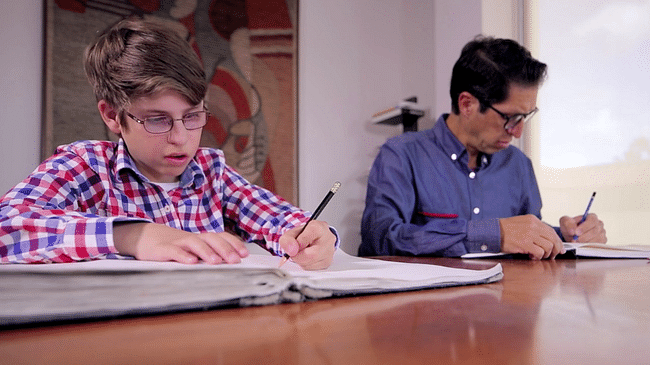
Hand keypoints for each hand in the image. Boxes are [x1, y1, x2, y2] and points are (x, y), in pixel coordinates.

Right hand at [114, 222, 248, 263]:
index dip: (233, 244)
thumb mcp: (192, 251)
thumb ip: (208, 256)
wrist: (145, 238)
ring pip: (194, 242)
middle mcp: (192, 238)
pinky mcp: (162, 249)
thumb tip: (229, 267)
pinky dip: (182, 255)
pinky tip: (191, 262)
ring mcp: (177, 242)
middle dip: (224, 248)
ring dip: (206, 251)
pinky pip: (173, 251)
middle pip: (210, 238)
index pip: (221, 237)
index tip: (245, 254)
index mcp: (201, 239)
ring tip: (215, 261)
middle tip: (235, 260)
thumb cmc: (174, 247)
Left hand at [279, 220, 335, 269]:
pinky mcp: (327, 262)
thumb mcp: (293, 232)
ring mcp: (330, 252)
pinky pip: (311, 268)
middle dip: (298, 256)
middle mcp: (328, 239)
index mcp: (319, 227)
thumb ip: (287, 240)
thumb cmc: (305, 234)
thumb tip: (290, 251)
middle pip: (312, 255)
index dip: (295, 245)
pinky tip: (306, 257)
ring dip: (300, 261)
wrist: (315, 237)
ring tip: (302, 252)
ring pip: (310, 263)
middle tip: (294, 252)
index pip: (305, 239)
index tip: (292, 247)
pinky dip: (305, 264)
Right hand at [499, 214, 563, 259]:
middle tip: (551, 255)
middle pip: (553, 239)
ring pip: (548, 246)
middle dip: (555, 249)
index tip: (559, 248)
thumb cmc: (504, 230)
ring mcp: (529, 234)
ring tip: (538, 255)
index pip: (551, 231)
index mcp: (533, 220)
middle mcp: (533, 226)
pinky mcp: (525, 243)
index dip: (557, 241)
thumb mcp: (521, 223)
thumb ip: (533, 228)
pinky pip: (539, 252)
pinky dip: (538, 256)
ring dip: (545, 254)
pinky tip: (531, 256)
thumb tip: (544, 239)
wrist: (492, 231)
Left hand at [560, 213, 606, 242]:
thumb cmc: (570, 227)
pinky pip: (597, 246)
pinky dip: (589, 247)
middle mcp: (599, 225)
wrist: (571, 236)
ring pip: (597, 239)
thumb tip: (573, 230)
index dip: (585, 227)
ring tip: (576, 243)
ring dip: (585, 242)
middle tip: (575, 240)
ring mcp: (602, 234)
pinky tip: (581, 246)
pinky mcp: (602, 242)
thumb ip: (568, 223)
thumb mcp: (565, 222)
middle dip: (583, 237)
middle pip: (595, 231)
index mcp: (592, 217)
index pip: (592, 220)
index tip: (576, 232)